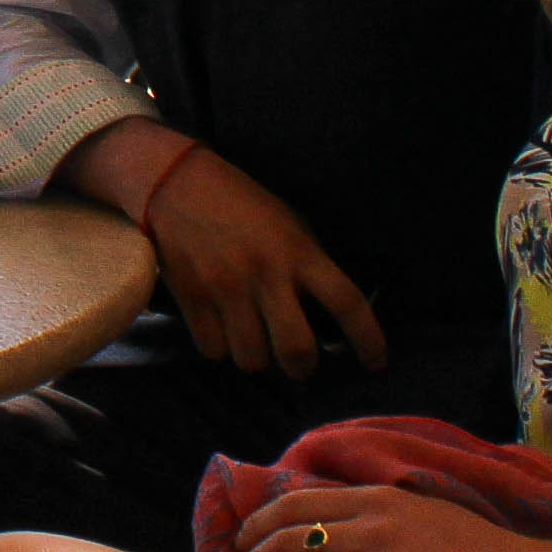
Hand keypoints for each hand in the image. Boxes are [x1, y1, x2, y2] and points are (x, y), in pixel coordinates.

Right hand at [82, 123, 387, 379]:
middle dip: (303, 368)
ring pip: (253, 359)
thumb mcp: (288, 224)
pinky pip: (213, 351)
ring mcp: (225, 288)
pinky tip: (221, 328)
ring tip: (253, 339)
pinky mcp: (191, 298)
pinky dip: (220, 348)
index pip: (347, 302)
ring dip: (257, 358)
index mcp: (298, 252)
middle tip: (299, 365)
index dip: (369, 340)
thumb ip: (308, 266)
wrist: (175, 182)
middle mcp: (265, 273)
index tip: (377, 363)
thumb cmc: (242, 204)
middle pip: (297, 349)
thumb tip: (328, 318)